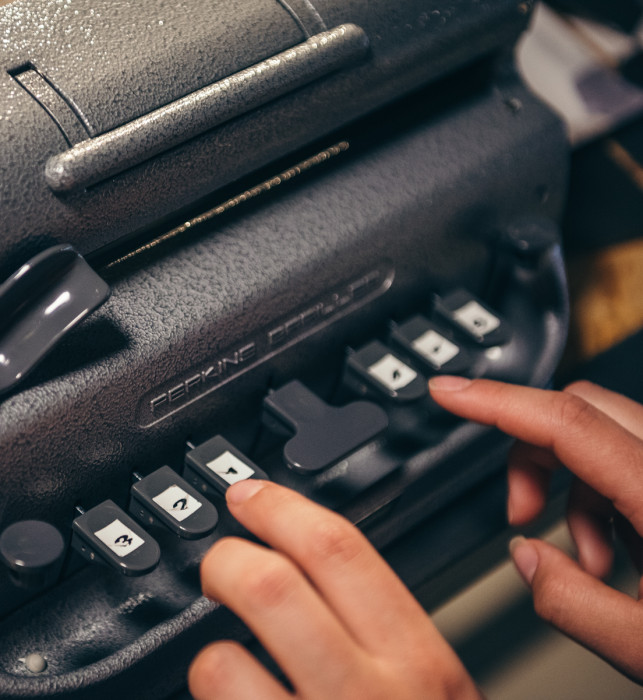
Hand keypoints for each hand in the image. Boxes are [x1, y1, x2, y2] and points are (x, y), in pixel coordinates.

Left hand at [189, 480, 482, 698]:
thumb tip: (319, 569)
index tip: (250, 497)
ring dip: (209, 654)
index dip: (283, 510)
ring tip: (224, 660)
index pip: (341, 551)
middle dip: (226, 559)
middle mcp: (369, 698)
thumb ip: (386, 634)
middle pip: (271, 587)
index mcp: (419, 664)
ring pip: (221, 662)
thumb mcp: (435, 693)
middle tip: (218, 562)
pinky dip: (210, 698)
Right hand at [429, 376, 642, 682]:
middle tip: (520, 513)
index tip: (449, 392)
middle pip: (577, 412)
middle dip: (530, 455)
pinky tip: (614, 552)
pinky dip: (598, 494)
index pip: (564, 422)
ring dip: (567, 482)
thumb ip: (575, 603)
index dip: (495, 401)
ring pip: (599, 432)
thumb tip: (527, 558)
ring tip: (583, 556)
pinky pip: (625, 455)